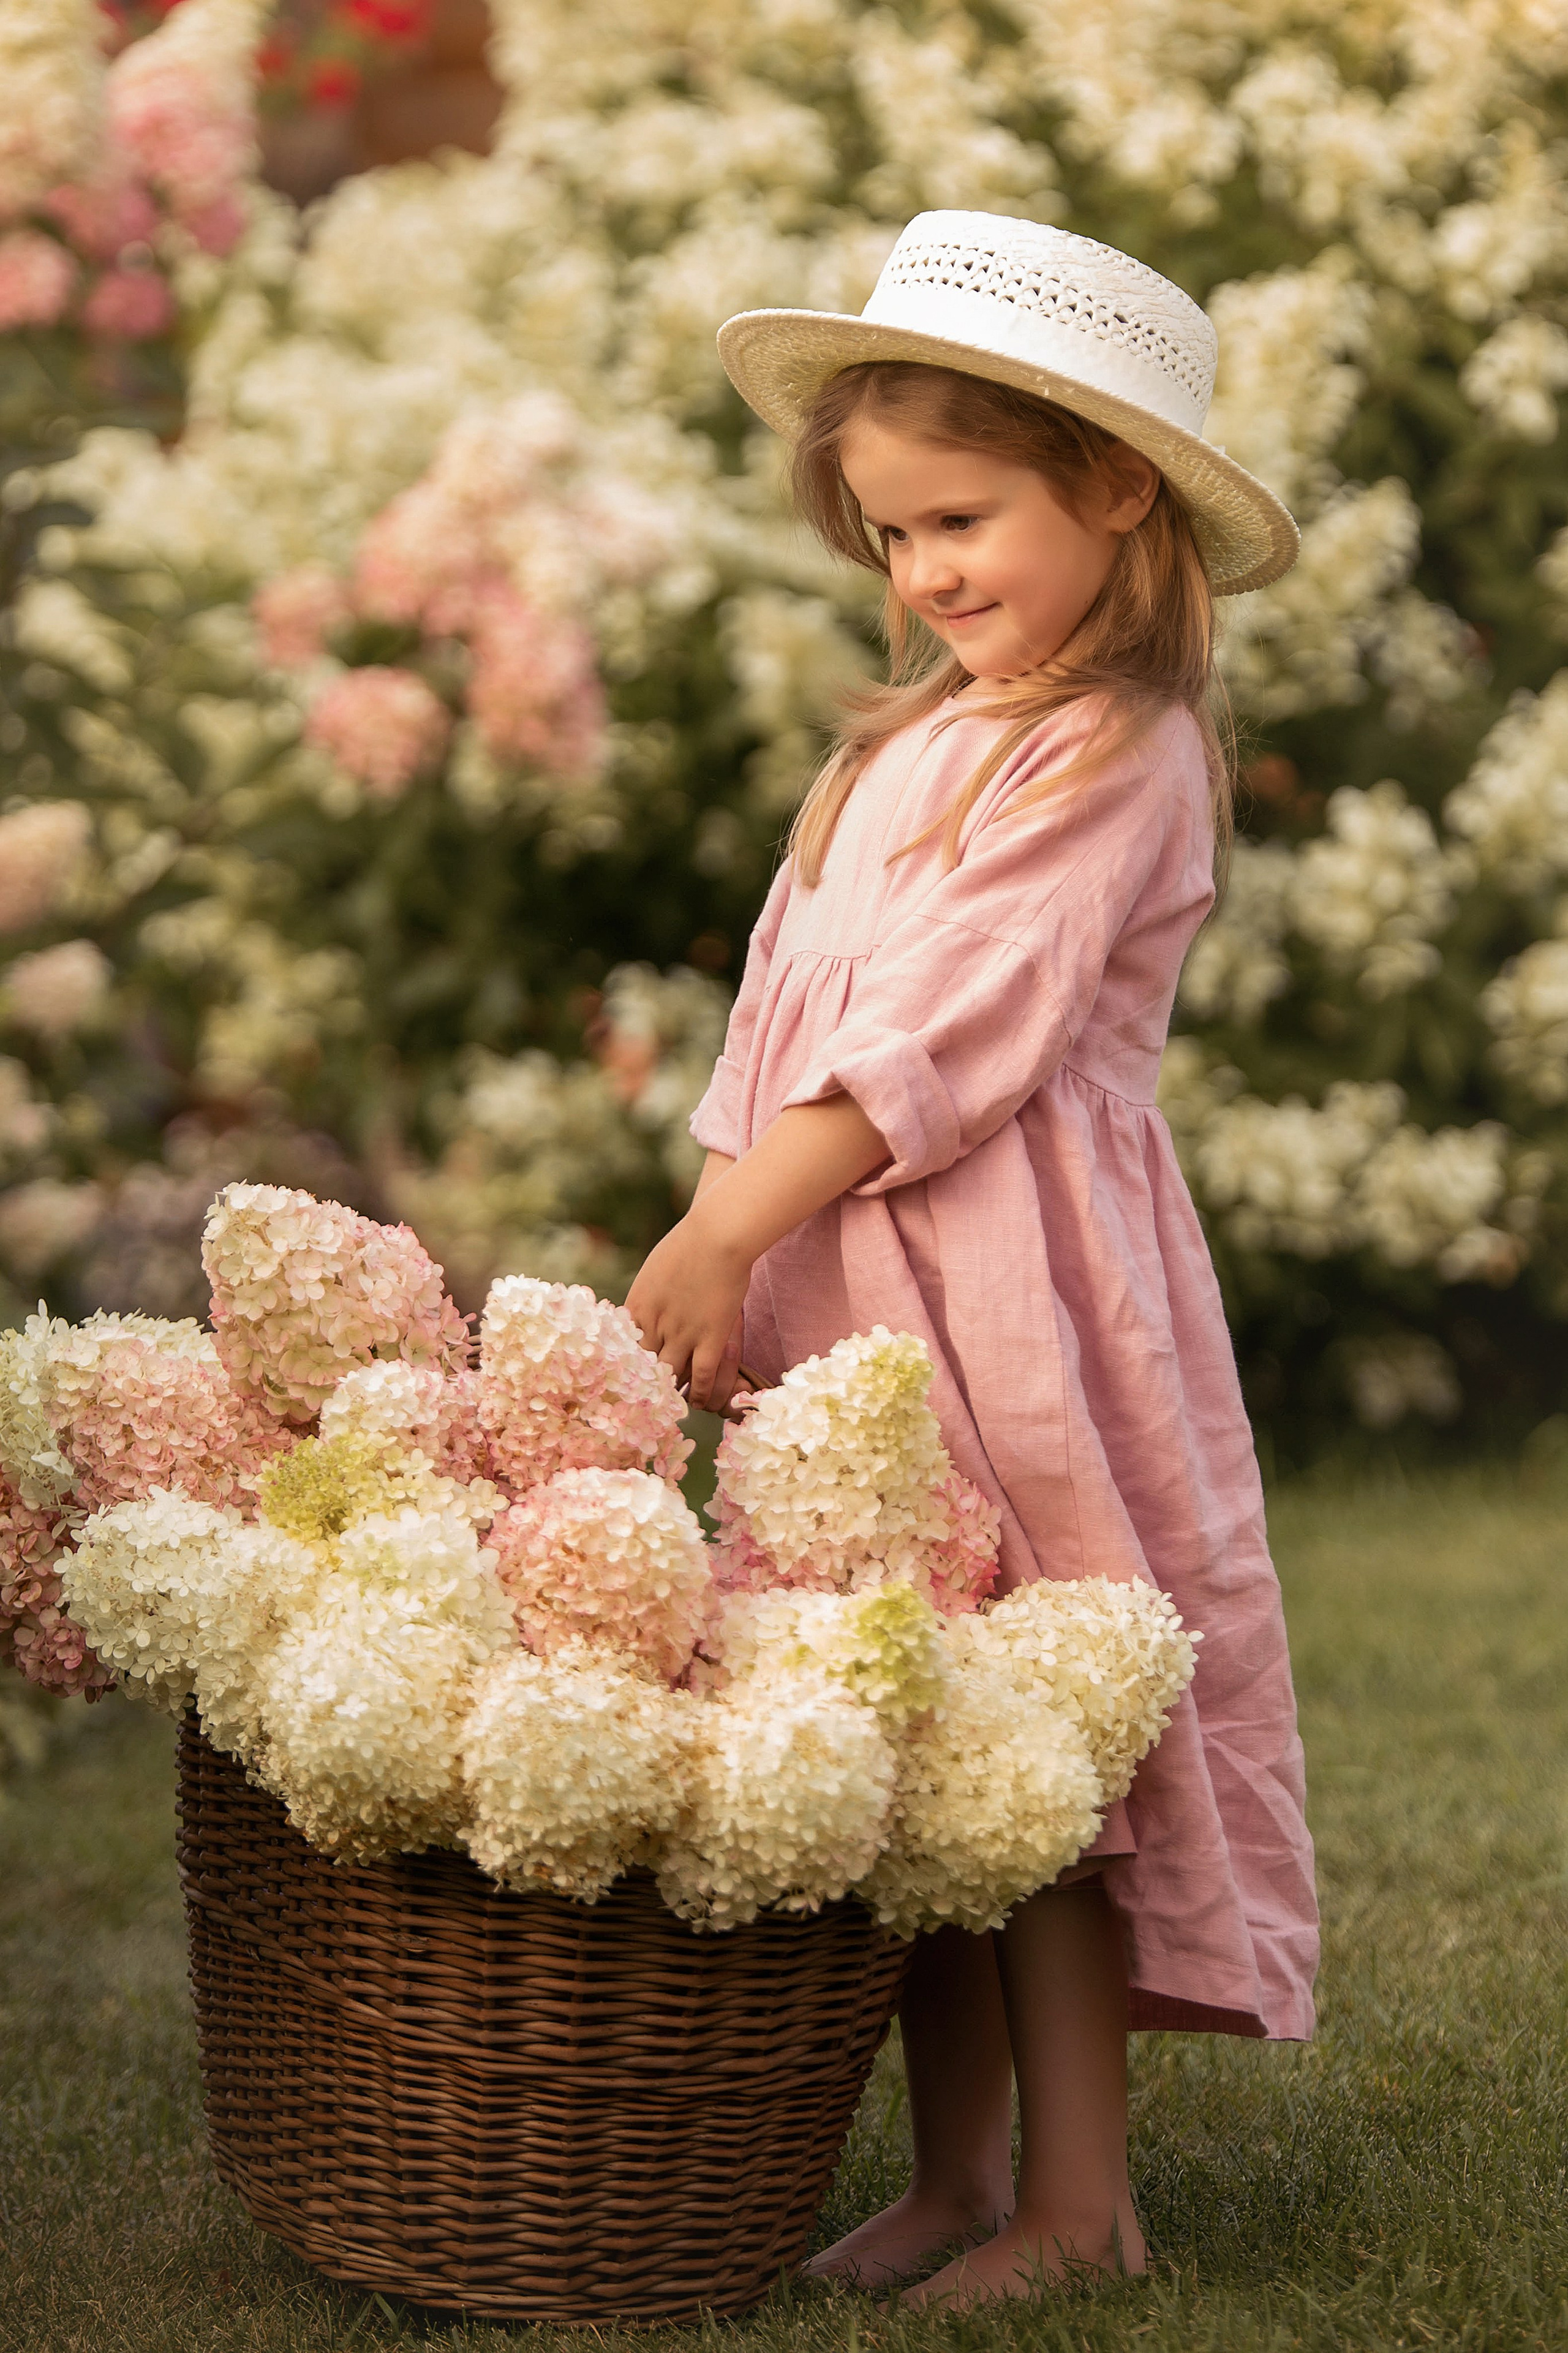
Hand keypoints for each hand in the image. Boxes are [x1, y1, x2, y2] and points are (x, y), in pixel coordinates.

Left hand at [625, 1207, 750, 1412]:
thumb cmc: (689, 1242)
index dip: (623, 1368)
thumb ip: (648, 1293)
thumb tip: (647, 1307)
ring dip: (669, 1393)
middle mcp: (654, 1324)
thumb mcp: (655, 1269)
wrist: (717, 1234)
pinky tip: (697, 1402)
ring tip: (669, 1408)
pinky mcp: (710, 1338)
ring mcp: (682, 1334)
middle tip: (641, 1405)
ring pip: (669, 1376)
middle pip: (641, 1368)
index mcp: (636, 1307)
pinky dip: (697, 1393)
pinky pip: (700, 1376)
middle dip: (640, 1387)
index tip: (623, 1382)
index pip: (622, 1349)